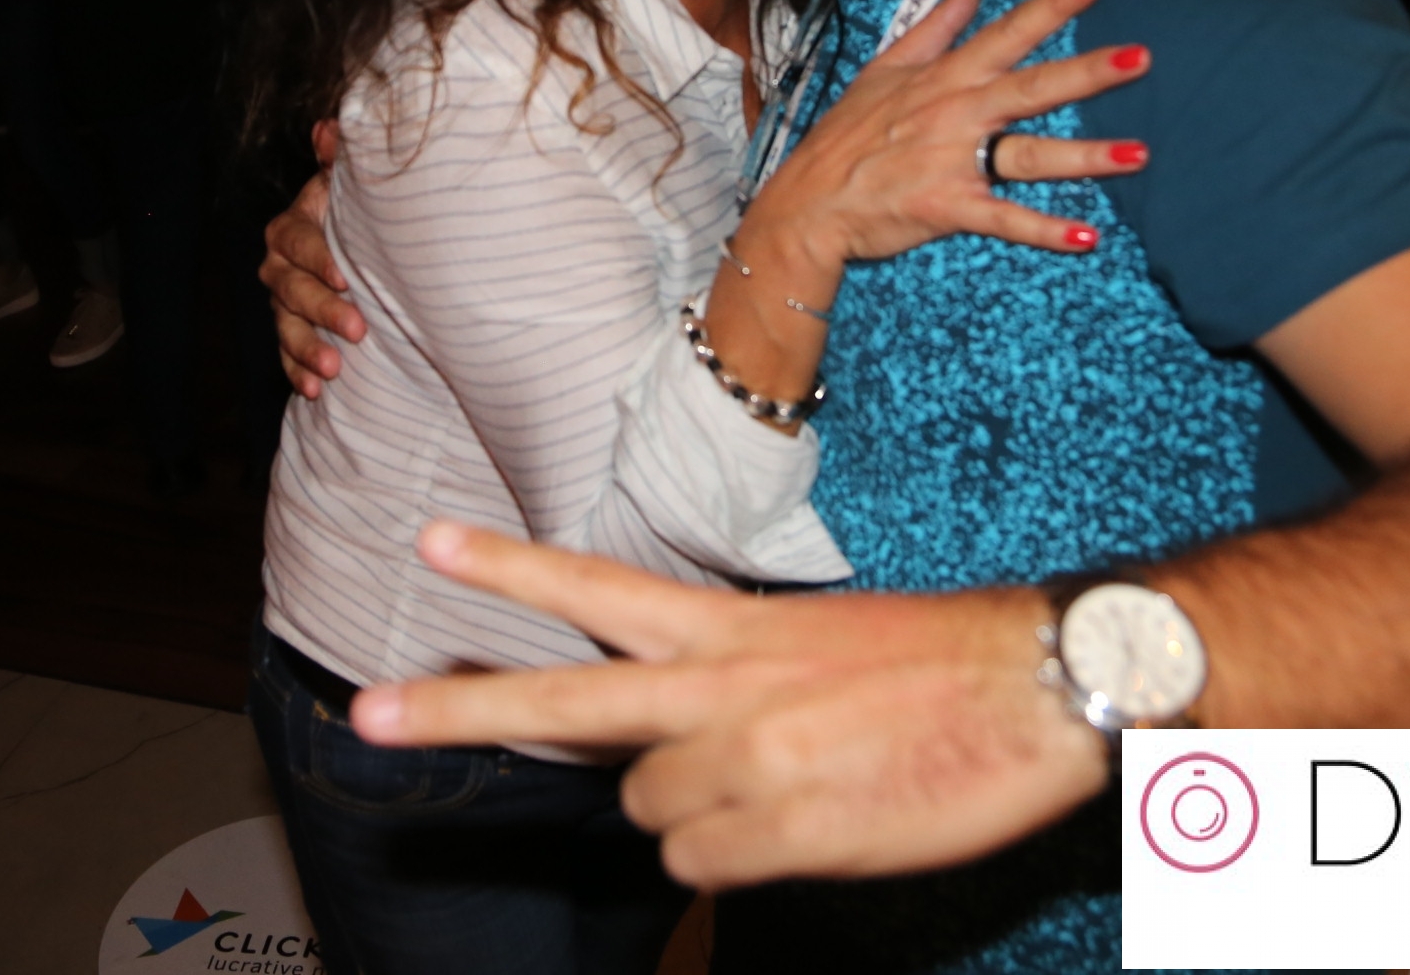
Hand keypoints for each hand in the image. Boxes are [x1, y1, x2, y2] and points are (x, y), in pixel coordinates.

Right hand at [263, 121, 364, 398]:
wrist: (359, 248)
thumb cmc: (355, 211)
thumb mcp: (347, 184)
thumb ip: (337, 159)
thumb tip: (331, 126)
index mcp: (291, 227)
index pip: (299, 242)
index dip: (319, 259)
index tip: (346, 277)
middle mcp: (278, 266)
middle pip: (292, 290)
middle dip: (322, 311)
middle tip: (357, 329)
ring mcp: (282, 303)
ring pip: (286, 327)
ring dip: (307, 349)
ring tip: (333, 372)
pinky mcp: (289, 334)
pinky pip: (286, 357)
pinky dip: (297, 374)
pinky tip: (314, 393)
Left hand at [352, 522, 1107, 888]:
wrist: (1041, 684)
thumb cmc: (935, 662)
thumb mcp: (812, 640)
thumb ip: (720, 681)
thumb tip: (653, 754)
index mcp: (729, 626)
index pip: (597, 589)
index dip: (508, 569)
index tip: (430, 543)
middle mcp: (719, 688)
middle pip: (563, 702)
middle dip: (458, 708)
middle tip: (368, 713)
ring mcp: (745, 763)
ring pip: (649, 815)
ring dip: (693, 812)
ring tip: (785, 781)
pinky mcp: (785, 832)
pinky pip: (704, 866)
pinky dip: (739, 856)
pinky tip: (806, 823)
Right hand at [745, 0, 1149, 269]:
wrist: (809, 202)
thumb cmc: (847, 135)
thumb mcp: (886, 67)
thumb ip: (937, 23)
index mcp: (945, 77)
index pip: (1006, 32)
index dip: (1051, 6)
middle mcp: (956, 113)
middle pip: (1032, 87)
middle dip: (1087, 73)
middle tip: (1141, 57)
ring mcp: (953, 162)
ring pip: (1029, 155)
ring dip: (1084, 157)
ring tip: (1139, 155)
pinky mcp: (948, 207)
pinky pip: (1005, 219)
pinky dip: (1044, 231)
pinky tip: (1086, 238)